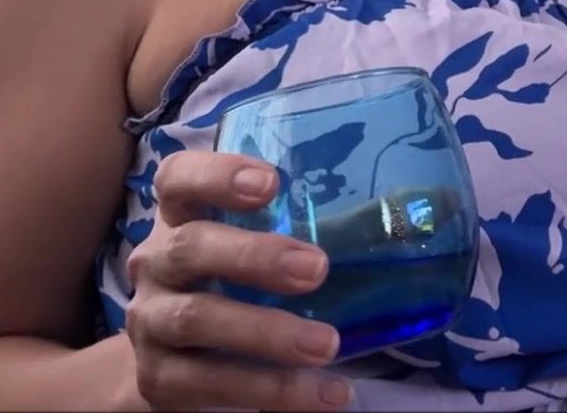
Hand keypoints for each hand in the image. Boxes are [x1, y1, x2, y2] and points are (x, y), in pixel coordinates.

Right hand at [124, 151, 353, 410]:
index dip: (217, 175)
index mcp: (183, 219)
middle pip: (190, 247)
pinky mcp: (158, 378)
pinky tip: (324, 395)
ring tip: (327, 345)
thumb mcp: (262, 251)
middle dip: (254, 257)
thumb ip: (319, 230)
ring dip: (266, 332)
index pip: (180, 180)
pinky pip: (209, 384)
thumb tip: (416, 212)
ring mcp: (150, 322)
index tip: (270, 183)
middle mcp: (157, 264)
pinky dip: (271, 391)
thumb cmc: (235, 287)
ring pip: (196, 319)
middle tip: (316, 269)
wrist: (175, 364)